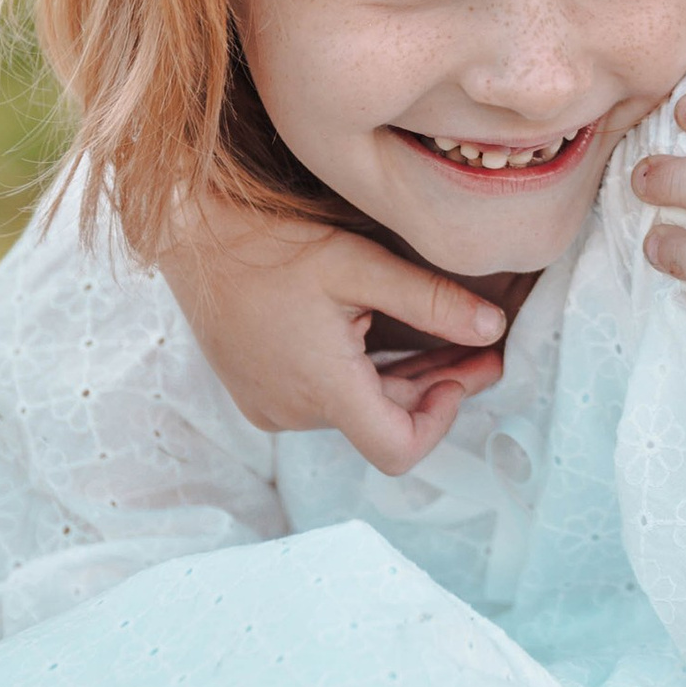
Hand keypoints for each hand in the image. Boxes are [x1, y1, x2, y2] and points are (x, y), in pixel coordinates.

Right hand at [152, 203, 510, 478]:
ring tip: (451, 341)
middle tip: (483, 350)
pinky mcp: (258, 393)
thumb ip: (431, 301)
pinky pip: (324, 399)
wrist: (190, 235)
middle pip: (383, 423)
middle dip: (438, 387)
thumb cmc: (270, 244)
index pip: (397, 451)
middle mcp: (294, 412)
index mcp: (322, 389)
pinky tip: (387, 338)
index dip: (440, 422)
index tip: (461, 377)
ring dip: (403, 380)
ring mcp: (271, 406)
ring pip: (356, 409)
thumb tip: (495, 329)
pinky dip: (363, 377)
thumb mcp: (359, 265)